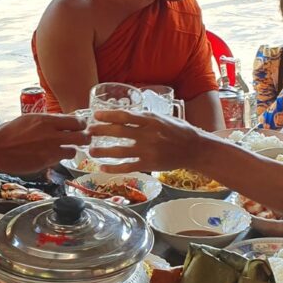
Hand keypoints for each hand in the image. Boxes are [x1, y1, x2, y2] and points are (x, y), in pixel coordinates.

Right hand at [0, 113, 88, 174]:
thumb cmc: (8, 133)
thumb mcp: (28, 119)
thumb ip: (47, 121)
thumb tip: (62, 120)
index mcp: (46, 120)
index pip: (76, 121)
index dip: (81, 124)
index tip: (81, 126)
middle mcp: (51, 134)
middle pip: (82, 136)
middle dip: (86, 138)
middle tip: (84, 139)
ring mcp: (49, 149)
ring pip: (73, 150)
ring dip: (72, 150)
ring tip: (67, 149)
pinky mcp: (45, 162)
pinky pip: (60, 160)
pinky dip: (59, 158)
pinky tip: (52, 156)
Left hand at [88, 110, 209, 172]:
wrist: (195, 150)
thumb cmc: (179, 131)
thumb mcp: (163, 118)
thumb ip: (144, 117)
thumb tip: (124, 114)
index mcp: (152, 121)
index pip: (125, 116)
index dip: (108, 115)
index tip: (95, 115)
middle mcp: (148, 135)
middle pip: (119, 132)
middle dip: (100, 131)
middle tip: (88, 131)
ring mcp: (148, 151)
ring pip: (120, 152)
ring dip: (102, 152)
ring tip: (90, 152)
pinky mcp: (149, 165)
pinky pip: (127, 167)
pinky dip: (113, 167)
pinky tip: (102, 167)